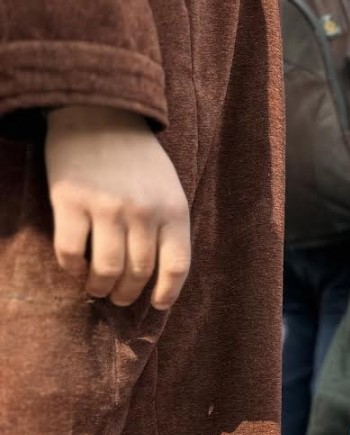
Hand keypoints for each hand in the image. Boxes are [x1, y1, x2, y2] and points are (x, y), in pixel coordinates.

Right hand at [45, 106, 190, 308]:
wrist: (99, 113)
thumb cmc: (138, 158)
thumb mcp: (169, 189)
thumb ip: (168, 226)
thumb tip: (159, 275)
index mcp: (173, 211)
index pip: (176, 266)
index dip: (167, 293)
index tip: (156, 304)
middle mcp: (143, 212)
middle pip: (139, 273)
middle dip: (128, 294)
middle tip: (119, 298)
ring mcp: (106, 207)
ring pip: (106, 269)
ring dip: (100, 288)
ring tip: (97, 289)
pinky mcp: (70, 201)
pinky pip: (71, 252)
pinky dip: (73, 269)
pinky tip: (76, 270)